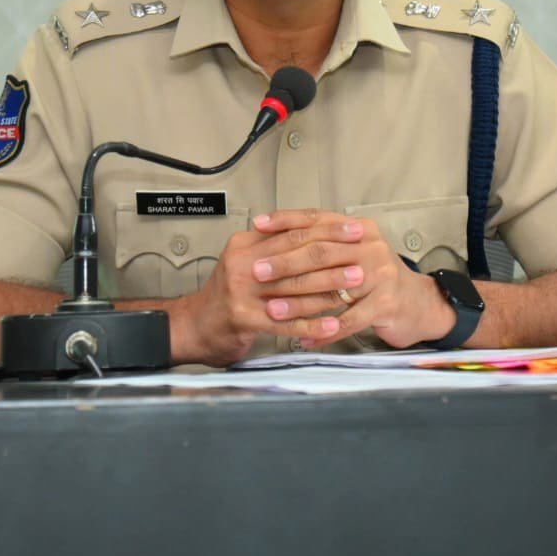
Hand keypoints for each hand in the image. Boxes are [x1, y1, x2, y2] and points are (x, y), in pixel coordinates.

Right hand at [174, 214, 369, 365]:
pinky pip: (286, 322)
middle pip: (296, 255)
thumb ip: (273, 245)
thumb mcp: (246, 260)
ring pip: (294, 288)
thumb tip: (317, 231)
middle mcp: (242, 264)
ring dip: (329, 288)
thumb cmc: (227, 294)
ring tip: (355, 287)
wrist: (195, 325)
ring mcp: (242, 292)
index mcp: (245, 244)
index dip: (325, 229)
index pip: (292, 231)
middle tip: (361, 256)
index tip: (352, 229)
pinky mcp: (245, 319)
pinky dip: (312, 324)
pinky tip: (332, 325)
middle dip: (333, 256)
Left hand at [247, 209, 457, 349]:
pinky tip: (305, 340)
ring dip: (298, 301)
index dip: (285, 221)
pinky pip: (347, 320)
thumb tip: (274, 235)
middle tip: (257, 271)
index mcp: (359, 229)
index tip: (258, 225)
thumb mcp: (353, 252)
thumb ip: (323, 242)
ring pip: (330, 288)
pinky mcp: (386, 304)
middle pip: (320, 252)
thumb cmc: (376, 277)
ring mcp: (381, 275)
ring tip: (273, 310)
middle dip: (284, 262)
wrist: (418, 303)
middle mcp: (371, 247)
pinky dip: (324, 333)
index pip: (317, 219)